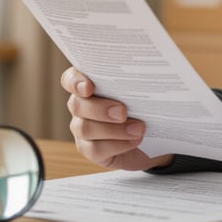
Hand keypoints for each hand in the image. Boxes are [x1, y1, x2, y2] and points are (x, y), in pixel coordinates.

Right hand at [60, 66, 174, 170]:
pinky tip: (134, 141)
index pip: (70, 79)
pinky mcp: (90, 149)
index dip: (75, 82)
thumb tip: (147, 72)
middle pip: (77, 105)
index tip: (89, 87)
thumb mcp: (141, 93)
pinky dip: (118, 145)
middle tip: (123, 112)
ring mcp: (82, 129)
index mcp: (88, 86)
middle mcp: (81, 106)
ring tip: (138, 129)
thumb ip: (135, 83)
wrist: (151, 138)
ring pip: (85, 128)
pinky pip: (96, 149)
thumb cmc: (143, 108)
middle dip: (100, 109)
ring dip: (114, 130)